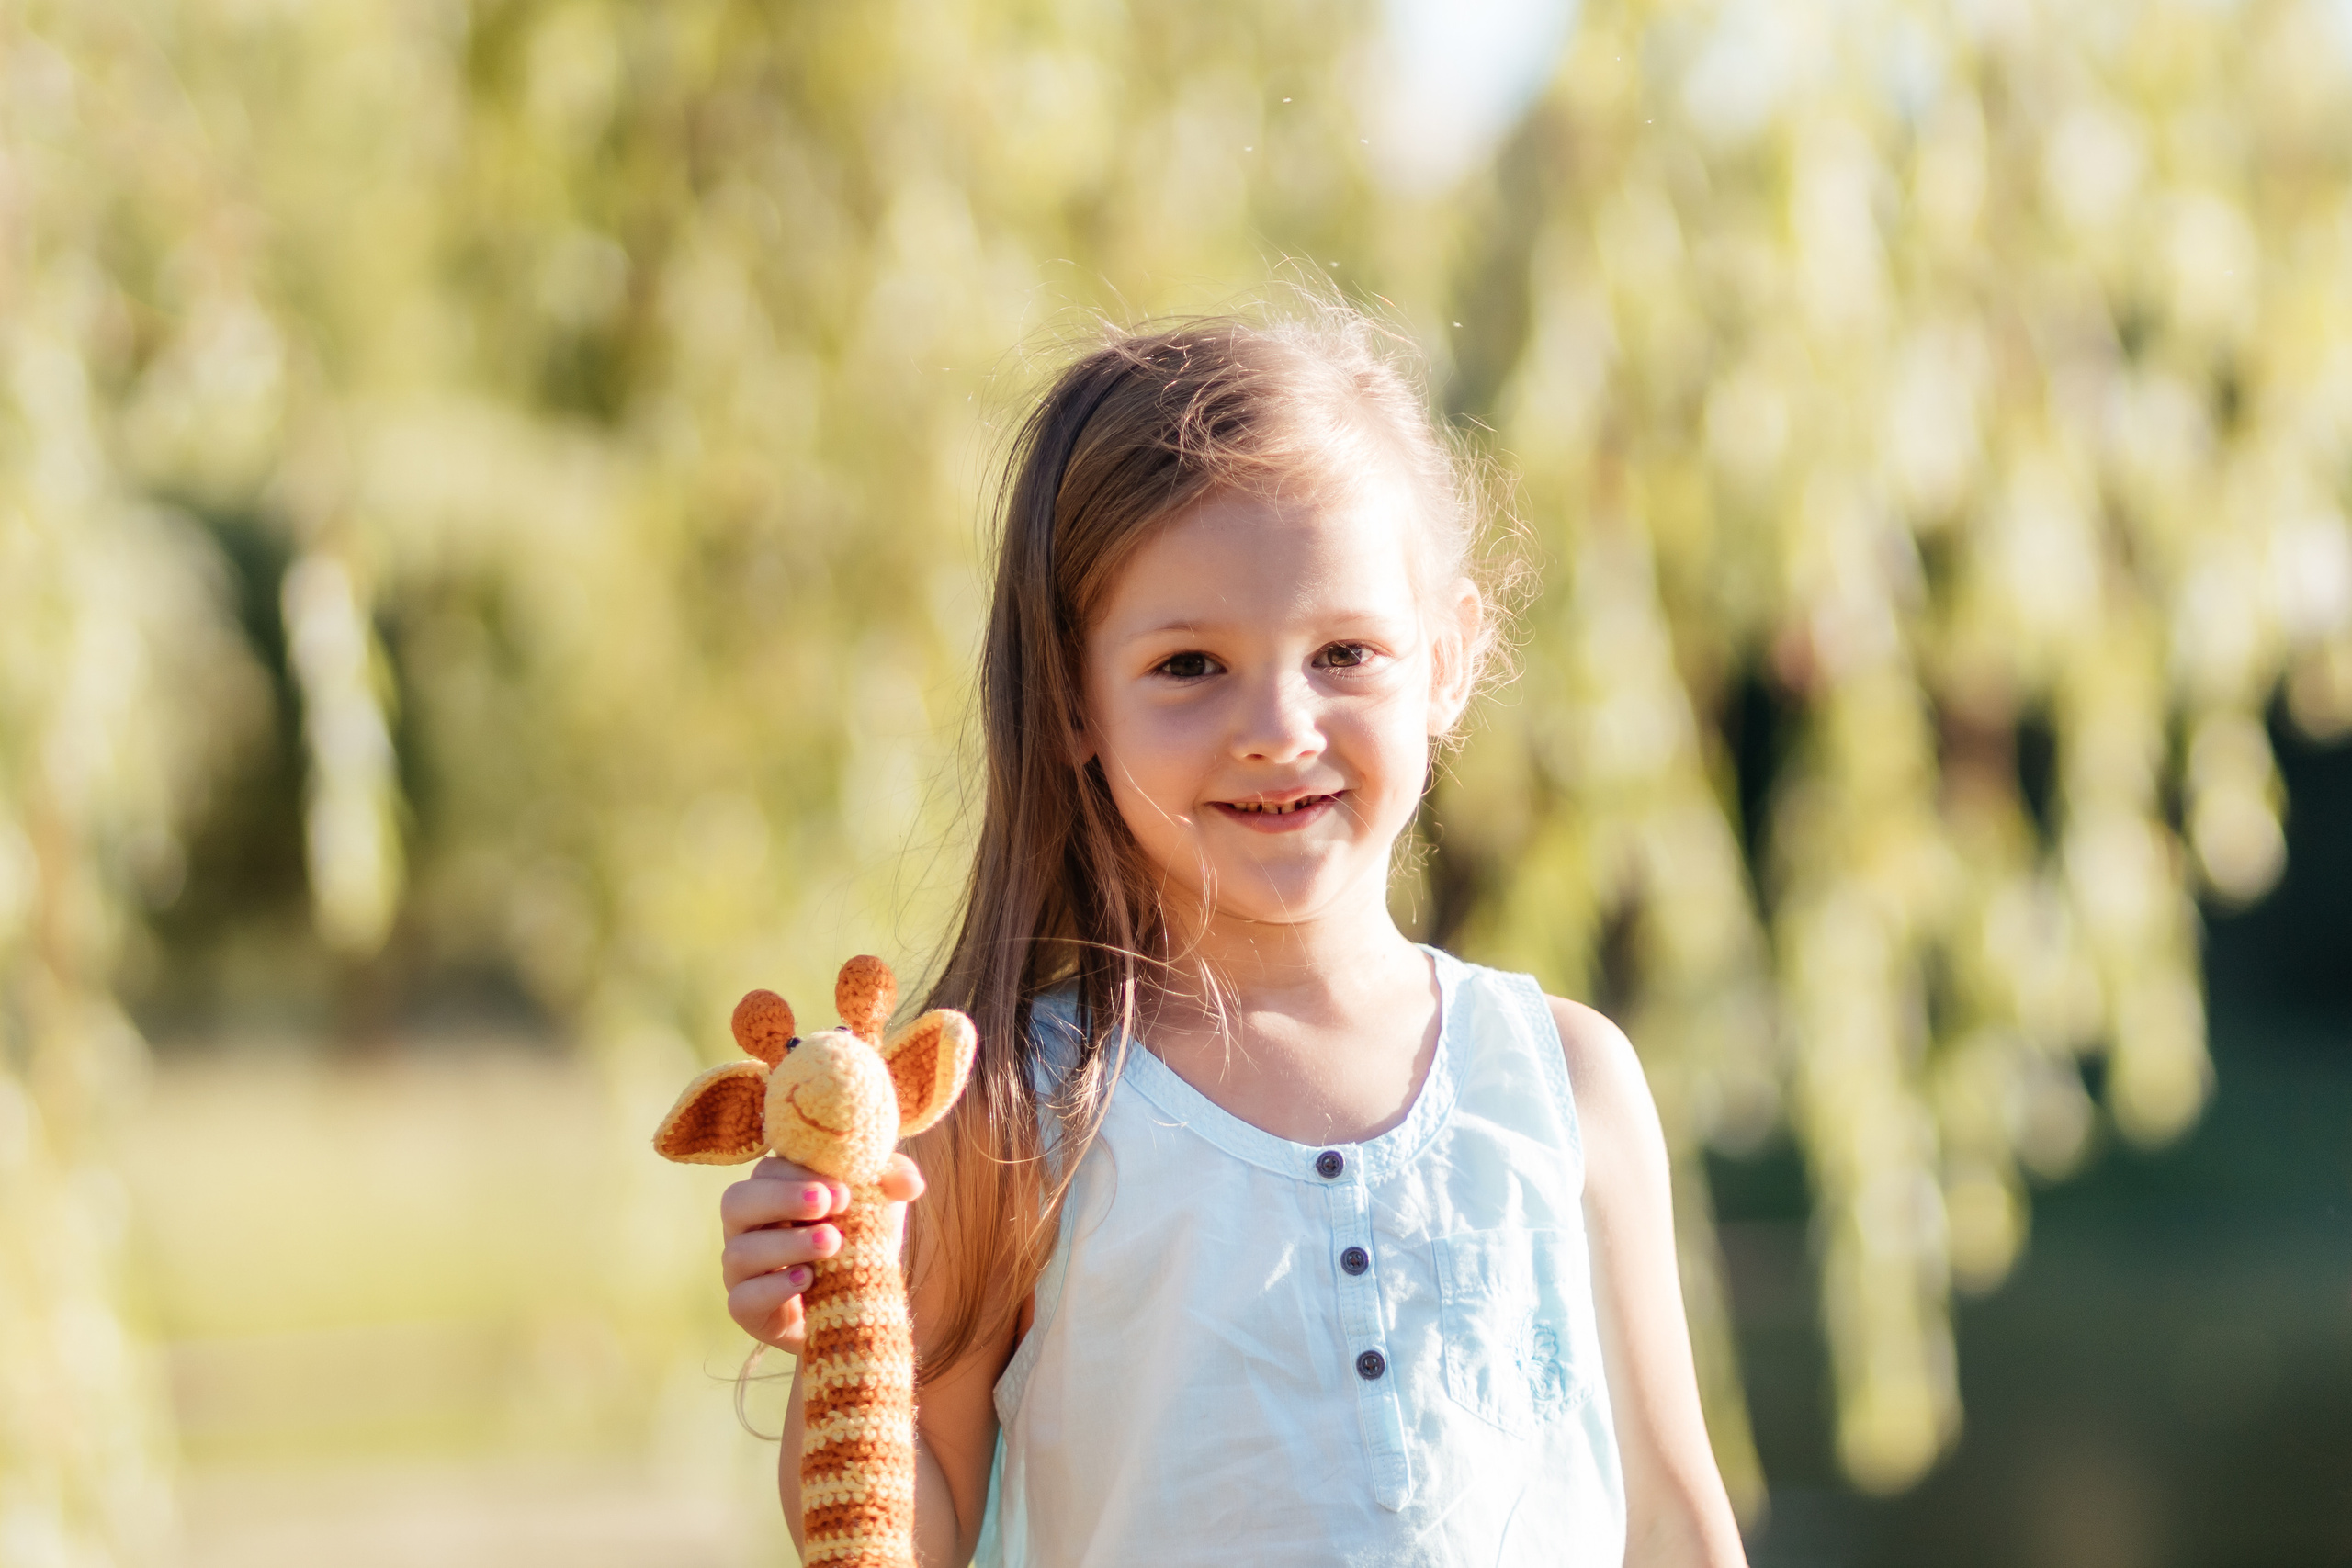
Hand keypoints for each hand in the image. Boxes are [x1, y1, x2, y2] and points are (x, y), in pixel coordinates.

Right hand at [719, 1151, 926, 1353]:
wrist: (851, 1313)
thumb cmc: (857, 1246)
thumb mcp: (878, 1209)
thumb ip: (891, 1183)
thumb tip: (911, 1183)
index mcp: (771, 1191)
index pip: (768, 1169)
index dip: (800, 1173)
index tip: (844, 1189)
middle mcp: (746, 1227)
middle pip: (736, 1201)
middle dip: (782, 1198)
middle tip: (830, 1204)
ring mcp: (739, 1270)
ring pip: (738, 1251)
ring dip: (787, 1244)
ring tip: (831, 1243)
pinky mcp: (744, 1309)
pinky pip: (742, 1298)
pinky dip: (773, 1287)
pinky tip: (806, 1279)